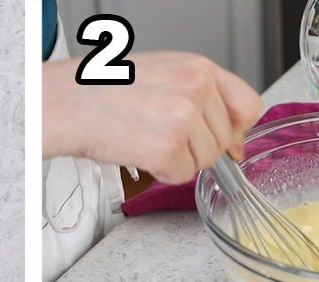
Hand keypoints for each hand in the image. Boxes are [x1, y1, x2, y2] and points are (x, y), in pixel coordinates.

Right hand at [43, 52, 261, 183]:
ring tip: (147, 138)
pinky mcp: (168, 148)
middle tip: (161, 135)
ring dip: (178, 160)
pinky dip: (162, 172)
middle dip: (197, 148)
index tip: (226, 139)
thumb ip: (203, 101)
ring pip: (205, 161)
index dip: (237, 129)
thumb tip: (234, 143)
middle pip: (223, 141)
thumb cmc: (107, 88)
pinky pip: (182, 176)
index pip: (248, 105)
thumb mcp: (165, 76)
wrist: (70, 101)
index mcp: (199, 68)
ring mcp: (184, 119)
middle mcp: (196, 90)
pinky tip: (140, 151)